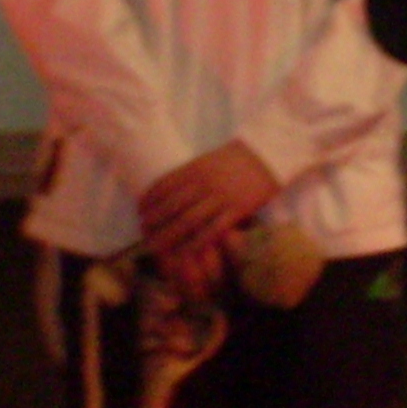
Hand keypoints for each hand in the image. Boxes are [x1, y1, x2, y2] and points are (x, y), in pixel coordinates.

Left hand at [138, 141, 281, 280]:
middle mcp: (205, 183)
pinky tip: (185, 252)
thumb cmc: (238, 159)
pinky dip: (196, 243)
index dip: (150, 200)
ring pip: (189, 220)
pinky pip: (213, 230)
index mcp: (196, 168)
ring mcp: (221, 197)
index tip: (139, 211)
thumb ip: (191, 174)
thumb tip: (169, 188)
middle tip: (142, 232)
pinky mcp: (238, 209)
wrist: (267, 154)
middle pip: (172, 206)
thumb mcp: (210, 160)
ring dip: (169, 235)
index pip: (165, 185)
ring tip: (156, 246)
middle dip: (154, 220)